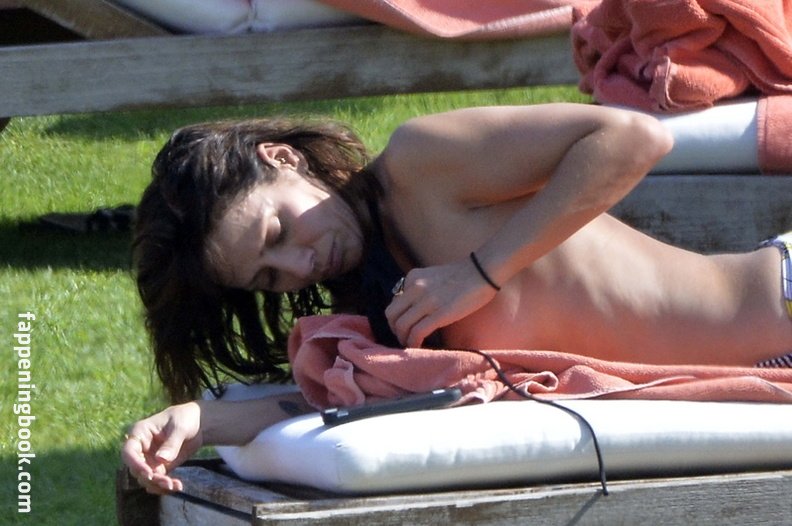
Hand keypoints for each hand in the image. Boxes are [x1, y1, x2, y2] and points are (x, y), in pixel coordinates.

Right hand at [121, 402, 203, 494]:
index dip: (135, 464)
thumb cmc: (185, 418)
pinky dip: (165, 486)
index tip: (149, 474)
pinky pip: (157, 481)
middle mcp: (141, 448)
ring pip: (146, 478)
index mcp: (140, 433)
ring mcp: (149, 459)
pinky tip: (177, 487)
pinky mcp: (159, 467)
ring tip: (175, 486)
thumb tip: (160, 460)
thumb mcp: (180, 427)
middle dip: (150, 479)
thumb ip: (171, 443)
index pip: (129, 451)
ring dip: (158, 485)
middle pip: (136, 469)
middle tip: (168, 483)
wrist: (197, 423)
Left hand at [384, 258, 498, 347]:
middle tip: (403, 337)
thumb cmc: (462, 275)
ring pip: (402, 326)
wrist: (482, 272)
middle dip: (395, 329)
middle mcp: (415, 288)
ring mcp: (426, 301)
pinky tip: (418, 346)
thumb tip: (413, 308)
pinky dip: (414, 343)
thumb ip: (420, 289)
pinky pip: (417, 332)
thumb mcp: (432, 276)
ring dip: (403, 339)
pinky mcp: (439, 314)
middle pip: (392, 315)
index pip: (394, 302)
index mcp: (412, 278)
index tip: (402, 327)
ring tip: (410, 344)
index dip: (396, 318)